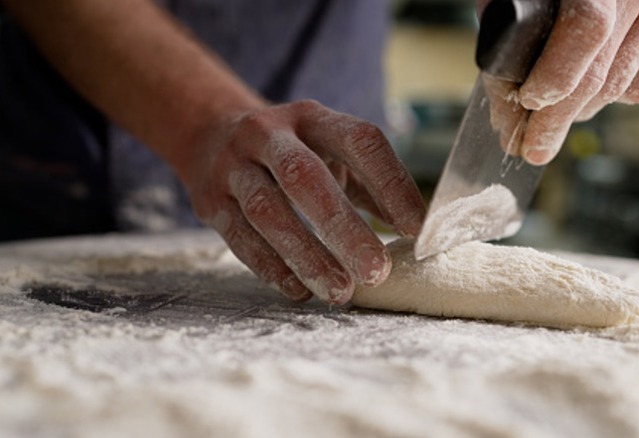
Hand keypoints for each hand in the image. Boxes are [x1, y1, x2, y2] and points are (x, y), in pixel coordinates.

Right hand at [181, 100, 425, 303]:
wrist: (209, 133)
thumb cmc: (291, 153)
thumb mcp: (330, 151)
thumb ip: (371, 185)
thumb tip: (416, 230)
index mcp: (313, 118)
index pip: (359, 140)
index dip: (391, 183)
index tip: (416, 229)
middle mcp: (269, 134)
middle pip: (305, 177)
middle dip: (343, 227)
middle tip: (375, 271)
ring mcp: (233, 165)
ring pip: (267, 211)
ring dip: (306, 255)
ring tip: (340, 291)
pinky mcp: (210, 199)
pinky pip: (239, 236)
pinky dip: (270, 266)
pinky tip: (299, 290)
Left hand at [479, 0, 638, 163]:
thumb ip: (514, 38)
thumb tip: (510, 109)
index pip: (587, 28)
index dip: (556, 74)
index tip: (529, 102)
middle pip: (599, 73)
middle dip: (554, 120)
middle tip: (531, 148)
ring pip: (615, 88)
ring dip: (576, 111)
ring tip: (550, 116)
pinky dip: (612, 97)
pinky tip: (593, 86)